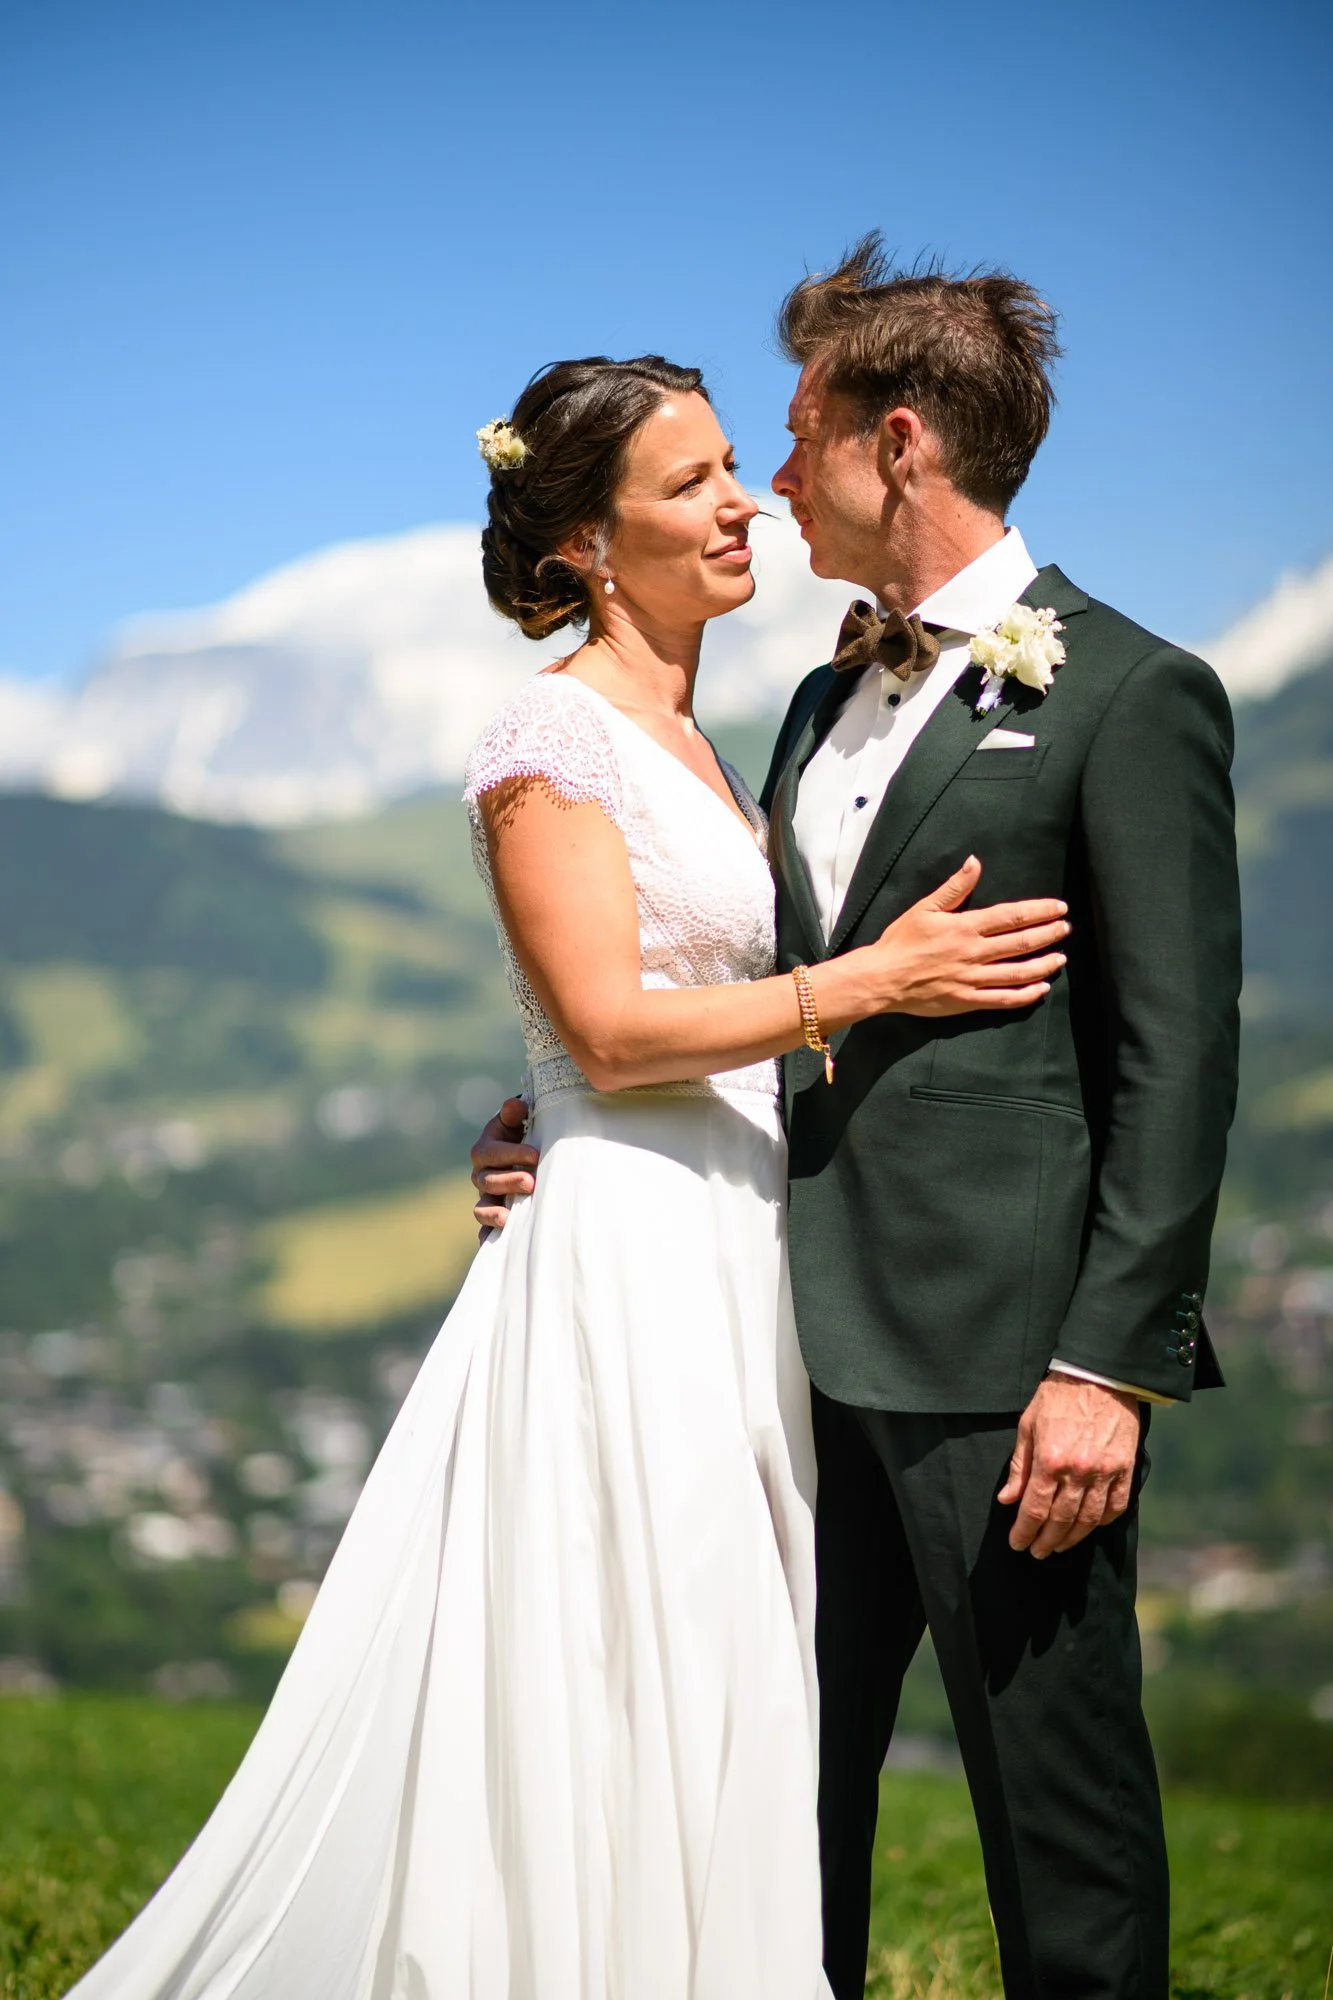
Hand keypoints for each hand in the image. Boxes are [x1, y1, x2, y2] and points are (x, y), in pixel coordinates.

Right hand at [469, 1097, 538, 1237]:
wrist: (529, 1150)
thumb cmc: (526, 1132)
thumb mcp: (520, 1119)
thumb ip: (515, 1112)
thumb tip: (514, 1105)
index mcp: (485, 1149)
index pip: (490, 1152)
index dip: (510, 1153)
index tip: (534, 1155)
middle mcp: (481, 1174)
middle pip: (487, 1181)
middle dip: (508, 1182)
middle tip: (531, 1182)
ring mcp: (486, 1197)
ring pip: (481, 1207)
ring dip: (493, 1213)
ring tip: (509, 1219)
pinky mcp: (494, 1214)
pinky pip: (486, 1228)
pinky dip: (488, 1236)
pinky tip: (496, 1244)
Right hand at [870, 855, 1069, 1015]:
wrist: (881, 978)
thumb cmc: (900, 941)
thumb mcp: (924, 908)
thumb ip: (954, 887)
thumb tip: (975, 863)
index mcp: (965, 927)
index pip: (1011, 916)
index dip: (1039, 911)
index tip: (1059, 908)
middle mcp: (973, 953)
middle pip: (1020, 943)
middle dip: (1048, 934)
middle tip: (1065, 929)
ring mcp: (972, 979)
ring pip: (1017, 972)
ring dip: (1043, 964)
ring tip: (1061, 957)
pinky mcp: (967, 1001)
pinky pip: (1003, 1000)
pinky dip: (1025, 995)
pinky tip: (1041, 989)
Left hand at [999, 1375, 1141, 1558]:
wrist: (1100, 1374)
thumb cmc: (1058, 1396)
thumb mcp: (1028, 1425)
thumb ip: (1019, 1466)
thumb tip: (1008, 1500)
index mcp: (1050, 1460)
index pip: (1035, 1509)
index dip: (1024, 1531)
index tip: (1017, 1544)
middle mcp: (1079, 1471)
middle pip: (1061, 1520)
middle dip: (1046, 1541)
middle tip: (1037, 1552)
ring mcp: (1105, 1471)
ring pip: (1089, 1519)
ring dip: (1072, 1538)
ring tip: (1059, 1546)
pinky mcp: (1125, 1468)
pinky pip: (1117, 1505)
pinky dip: (1103, 1521)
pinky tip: (1091, 1527)